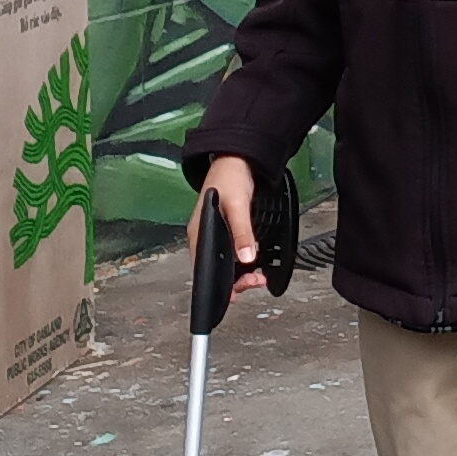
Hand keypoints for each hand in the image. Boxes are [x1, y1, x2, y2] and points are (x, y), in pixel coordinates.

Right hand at [191, 156, 267, 290]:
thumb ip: (242, 232)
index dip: (218, 286)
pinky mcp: (226, 232)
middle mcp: (204, 238)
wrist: (236, 160)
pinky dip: (242, 262)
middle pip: (215, 270)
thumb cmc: (229, 178)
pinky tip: (252, 263)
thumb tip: (246, 257)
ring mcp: (214, 236)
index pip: (203, 269)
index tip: (233, 296)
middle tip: (255, 281)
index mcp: (199, 234)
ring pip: (225, 264)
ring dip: (240, 274)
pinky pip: (232, 254)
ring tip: (257, 277)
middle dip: (235, 281)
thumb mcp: (237, 206)